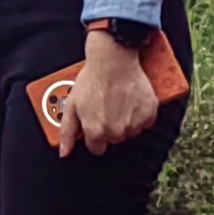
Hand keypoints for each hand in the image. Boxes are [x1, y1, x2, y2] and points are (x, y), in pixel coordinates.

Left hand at [66, 34, 157, 154]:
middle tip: (106, 107)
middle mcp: (116, 132)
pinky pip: (145, 122)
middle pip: (114, 139)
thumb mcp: (72, 105)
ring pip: (130, 132)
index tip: (95, 122)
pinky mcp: (149, 114)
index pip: (96, 148)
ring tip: (119, 101)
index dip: (94, 135)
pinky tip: (131, 100)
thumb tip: (64, 153)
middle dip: (109, 127)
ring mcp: (134, 124)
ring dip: (125, 121)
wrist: (113, 60)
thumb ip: (67, 132)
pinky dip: (140, 114)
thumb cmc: (92, 80)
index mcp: (96, 132)